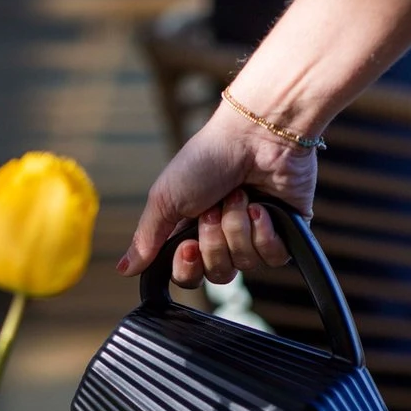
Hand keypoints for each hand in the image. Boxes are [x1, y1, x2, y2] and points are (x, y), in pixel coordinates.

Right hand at [117, 102, 317, 287]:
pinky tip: (262, 206)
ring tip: (240, 196)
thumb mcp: (165, 198)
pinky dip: (265, 232)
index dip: (188, 268)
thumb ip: (146, 238)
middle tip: (213, 208)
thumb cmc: (208, 158)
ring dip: (238, 228)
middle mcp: (224, 237)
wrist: (254, 135)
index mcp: (192, 231)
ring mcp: (256, 236)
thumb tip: (125, 270)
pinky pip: (274, 258)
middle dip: (214, 241)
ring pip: (246, 265)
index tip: (188, 245)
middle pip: (217, 274)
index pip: (188, 275)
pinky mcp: (286, 233)